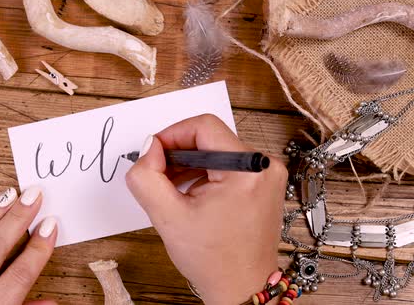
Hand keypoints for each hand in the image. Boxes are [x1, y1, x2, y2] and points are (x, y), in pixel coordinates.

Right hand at [126, 114, 287, 304]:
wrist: (241, 288)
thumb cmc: (214, 260)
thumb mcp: (168, 217)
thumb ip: (147, 177)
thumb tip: (148, 148)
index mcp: (248, 170)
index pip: (203, 126)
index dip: (171, 135)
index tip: (154, 155)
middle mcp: (265, 167)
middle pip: (210, 138)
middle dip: (178, 154)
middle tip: (159, 177)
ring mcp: (267, 175)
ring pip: (217, 150)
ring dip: (190, 164)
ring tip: (173, 190)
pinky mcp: (263, 183)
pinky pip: (227, 164)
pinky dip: (204, 173)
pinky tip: (190, 194)